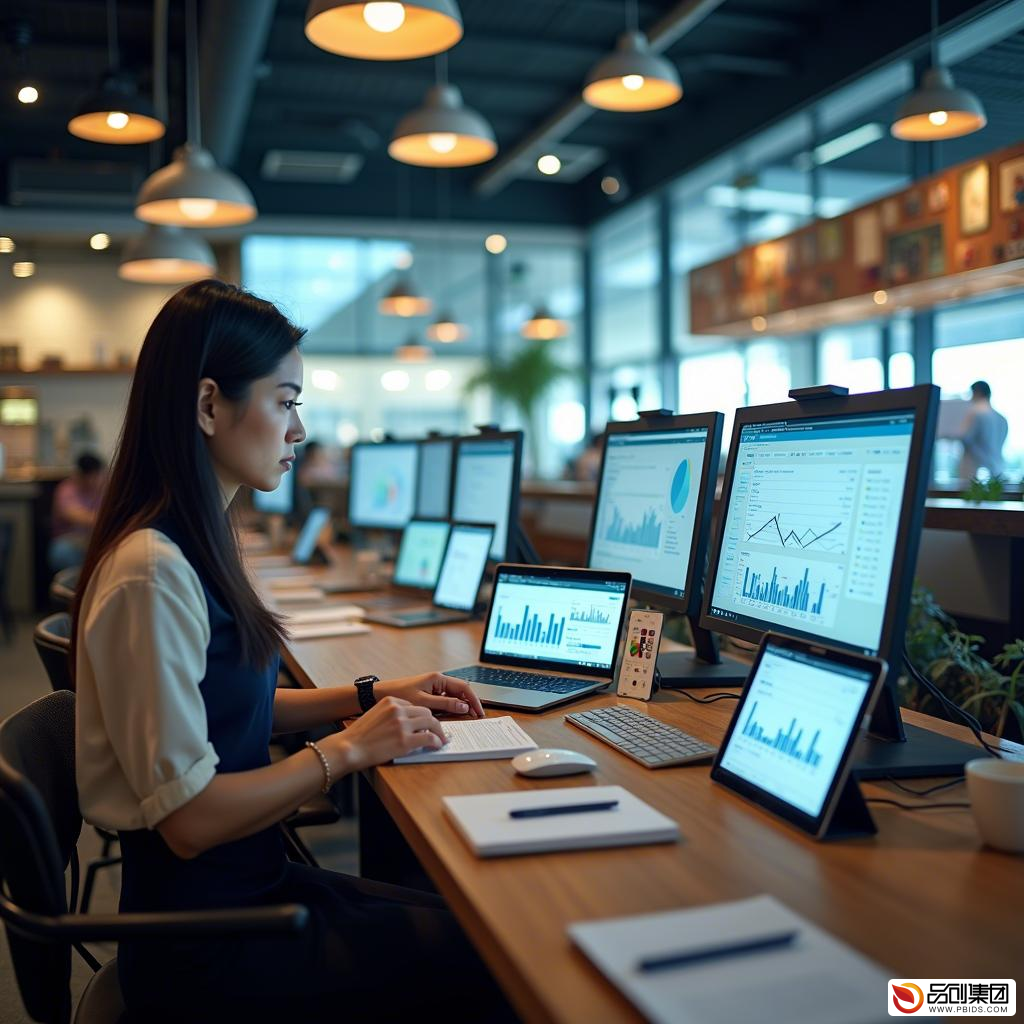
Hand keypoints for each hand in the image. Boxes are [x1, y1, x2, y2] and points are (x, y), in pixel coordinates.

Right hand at [329, 697, 446, 771]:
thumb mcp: (375, 715)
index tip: (426, 723)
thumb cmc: (359, 736)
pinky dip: (436, 741)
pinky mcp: (405, 740)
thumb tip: (410, 724)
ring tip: (441, 739)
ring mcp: (402, 724)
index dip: (422, 716)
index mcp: (391, 701)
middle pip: (426, 712)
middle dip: (434, 723)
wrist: (348, 748)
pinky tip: (437, 745)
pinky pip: (429, 738)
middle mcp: (398, 709)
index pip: (414, 705)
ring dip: (439, 732)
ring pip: (431, 723)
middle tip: (438, 732)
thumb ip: (392, 715)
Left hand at [375, 672, 484, 719]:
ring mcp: (434, 687)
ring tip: (469, 717)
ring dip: (462, 705)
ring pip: (454, 696)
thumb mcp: (423, 702)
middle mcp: (438, 681)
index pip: (463, 687)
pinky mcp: (429, 694)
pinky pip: (446, 700)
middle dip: (470, 703)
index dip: (474, 699)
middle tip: (477, 716)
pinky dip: (453, 707)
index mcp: (438, 678)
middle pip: (461, 691)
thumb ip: (445, 704)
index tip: (479, 711)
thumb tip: (464, 706)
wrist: (380, 694)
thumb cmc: (399, 694)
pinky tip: (455, 715)